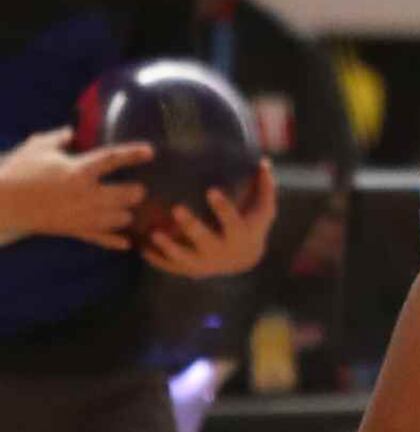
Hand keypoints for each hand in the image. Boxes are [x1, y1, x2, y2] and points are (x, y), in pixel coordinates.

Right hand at [0, 128, 151, 249]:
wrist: (3, 201)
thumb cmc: (19, 170)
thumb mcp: (38, 146)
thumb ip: (59, 137)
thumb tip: (73, 132)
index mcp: (79, 170)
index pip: (113, 159)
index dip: (133, 154)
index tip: (150, 152)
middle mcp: (87, 194)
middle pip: (126, 195)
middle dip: (136, 191)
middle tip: (139, 188)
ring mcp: (84, 215)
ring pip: (120, 219)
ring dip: (127, 213)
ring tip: (128, 209)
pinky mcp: (75, 230)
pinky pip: (102, 239)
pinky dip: (116, 241)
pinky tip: (128, 243)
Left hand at [143, 162, 277, 279]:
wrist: (243, 260)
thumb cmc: (250, 225)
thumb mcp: (261, 210)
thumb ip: (264, 187)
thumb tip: (264, 162)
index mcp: (240, 235)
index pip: (233, 221)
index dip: (223, 208)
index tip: (211, 191)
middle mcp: (223, 251)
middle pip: (206, 240)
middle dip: (192, 226)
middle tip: (177, 208)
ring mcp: (205, 263)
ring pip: (185, 257)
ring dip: (169, 247)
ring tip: (154, 233)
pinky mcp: (190, 270)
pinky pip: (171, 266)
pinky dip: (157, 259)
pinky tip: (143, 248)